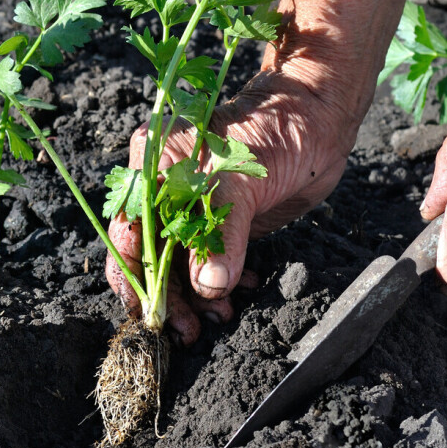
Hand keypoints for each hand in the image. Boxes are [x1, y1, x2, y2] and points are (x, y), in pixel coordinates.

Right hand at [106, 0, 407, 344]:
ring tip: (221, 315)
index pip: (129, 234)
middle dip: (170, 297)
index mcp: (154, 168)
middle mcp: (165, 188)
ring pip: (180, 263)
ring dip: (197, 295)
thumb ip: (222, 236)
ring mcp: (192, 206)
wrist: (317, 116)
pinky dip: (221, 281)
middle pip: (151, 256)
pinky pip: (208, 259)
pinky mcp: (221, 219)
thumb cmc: (276, 131)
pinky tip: (240, 290)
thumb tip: (209, 285)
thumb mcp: (242, 182)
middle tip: (190, 331)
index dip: (136, 280)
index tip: (152, 317)